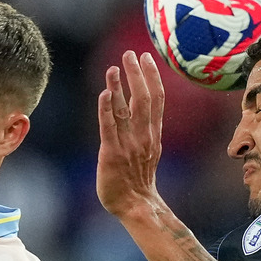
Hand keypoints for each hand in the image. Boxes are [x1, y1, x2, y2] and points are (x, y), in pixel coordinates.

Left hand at [96, 50, 165, 219]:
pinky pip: (109, 128)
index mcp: (153, 134)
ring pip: (125, 110)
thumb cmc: (138, 180)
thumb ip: (146, 131)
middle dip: (136, 74)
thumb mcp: (149, 151)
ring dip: (120, 87)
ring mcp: (128, 145)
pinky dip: (107, 110)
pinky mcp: (111, 154)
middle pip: (143, 99)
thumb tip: (144, 112)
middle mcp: (143, 136)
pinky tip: (105, 93)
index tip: (146, 57)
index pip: (156, 99)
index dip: (151, 76)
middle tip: (130, 54)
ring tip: (114, 67)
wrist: (135, 206)